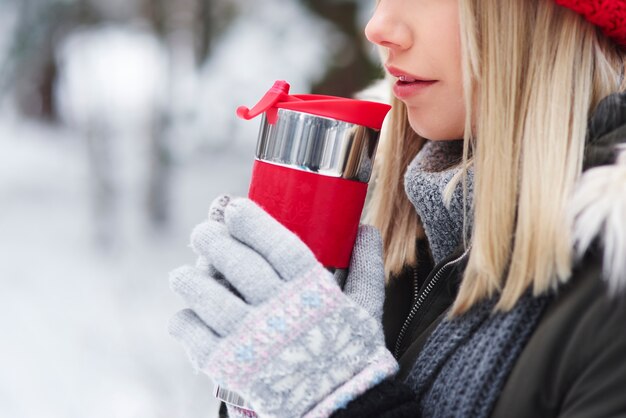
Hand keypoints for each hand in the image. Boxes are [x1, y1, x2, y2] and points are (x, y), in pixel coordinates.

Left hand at [168, 196, 397, 416]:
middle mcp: (280, 311)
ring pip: (209, 298)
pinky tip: (185, 316)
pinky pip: (197, 338)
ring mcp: (253, 340)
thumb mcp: (368, 310)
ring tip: (182, 275)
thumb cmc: (353, 356)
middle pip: (238, 264)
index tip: (235, 209)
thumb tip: (366, 230)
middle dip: (212, 241)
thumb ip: (367, 268)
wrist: (341, 409)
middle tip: (202, 233)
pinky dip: (185, 324)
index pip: (278, 245)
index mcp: (313, 292)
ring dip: (190, 281)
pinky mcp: (232, 369)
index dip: (253, 222)